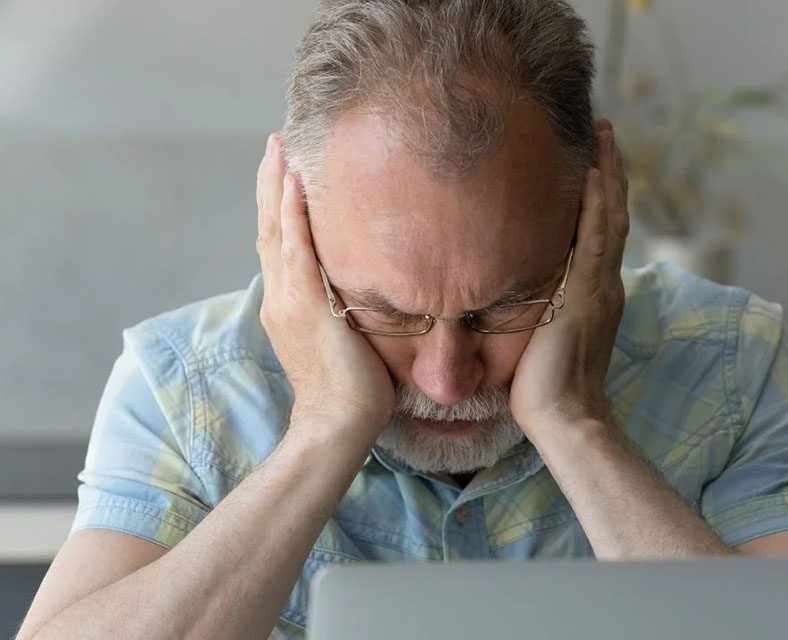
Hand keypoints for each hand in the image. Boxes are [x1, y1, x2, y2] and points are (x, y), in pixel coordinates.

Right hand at [255, 132, 395, 438]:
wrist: (338, 423)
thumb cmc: (350, 389)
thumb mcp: (344, 337)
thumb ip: (344, 308)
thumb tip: (366, 289)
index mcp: (288, 303)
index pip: (279, 243)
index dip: (277, 206)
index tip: (284, 170)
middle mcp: (280, 296)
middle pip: (268, 227)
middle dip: (270, 184)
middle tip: (275, 144)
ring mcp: (289, 299)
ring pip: (276, 230)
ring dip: (276, 186)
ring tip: (278, 147)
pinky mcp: (306, 305)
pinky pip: (295, 250)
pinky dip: (291, 215)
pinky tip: (292, 182)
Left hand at [508, 119, 628, 434]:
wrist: (563, 417)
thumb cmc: (543, 387)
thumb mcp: (537, 334)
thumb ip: (532, 304)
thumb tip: (501, 285)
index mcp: (594, 291)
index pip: (599, 229)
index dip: (598, 193)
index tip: (588, 158)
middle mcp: (605, 282)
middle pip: (612, 213)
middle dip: (608, 170)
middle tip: (601, 131)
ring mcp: (601, 286)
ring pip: (611, 217)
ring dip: (607, 174)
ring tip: (602, 135)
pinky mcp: (589, 293)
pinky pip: (598, 238)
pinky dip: (599, 204)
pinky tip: (593, 172)